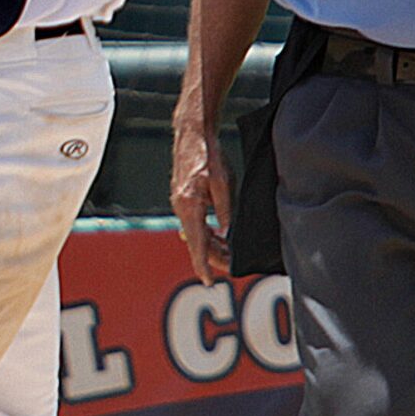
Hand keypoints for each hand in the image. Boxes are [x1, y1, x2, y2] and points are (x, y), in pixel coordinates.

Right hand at [171, 112, 232, 282]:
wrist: (192, 133)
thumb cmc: (208, 154)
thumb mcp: (223, 183)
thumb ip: (225, 210)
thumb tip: (228, 235)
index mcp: (189, 205)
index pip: (197, 243)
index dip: (204, 264)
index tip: (209, 281)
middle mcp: (181, 207)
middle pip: (197, 243)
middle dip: (214, 257)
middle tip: (233, 267)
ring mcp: (180, 204)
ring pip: (196, 234)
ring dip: (212, 245)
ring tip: (230, 253)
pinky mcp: (184, 199)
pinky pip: (194, 223)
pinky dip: (206, 233)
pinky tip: (219, 236)